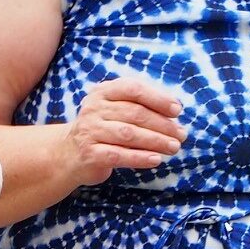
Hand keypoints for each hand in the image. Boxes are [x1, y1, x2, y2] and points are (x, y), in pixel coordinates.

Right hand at [64, 77, 183, 186]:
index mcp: (103, 92)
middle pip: (135, 113)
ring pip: (129, 134)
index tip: (177, 110)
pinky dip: (140, 158)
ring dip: (156, 141)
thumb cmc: (102, 129)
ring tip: (174, 147)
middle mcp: (94, 109)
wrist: (68, 154)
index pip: (133, 89)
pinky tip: (156, 159)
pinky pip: (119, 155)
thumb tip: (174, 111)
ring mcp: (90, 131)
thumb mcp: (114, 109)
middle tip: (181, 135)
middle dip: (162, 124)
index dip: (157, 98)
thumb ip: (139, 106)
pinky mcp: (90, 154)